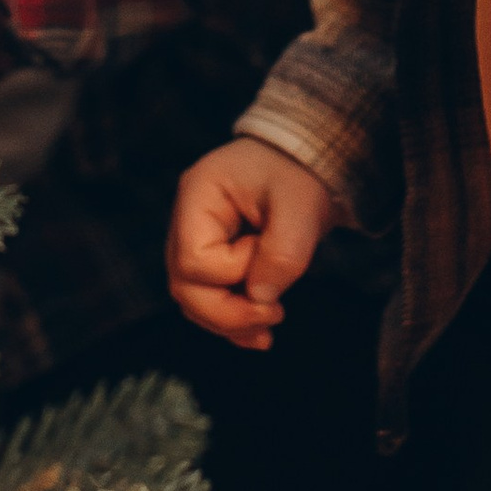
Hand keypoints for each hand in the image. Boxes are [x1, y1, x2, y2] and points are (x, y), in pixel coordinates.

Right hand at [166, 141, 338, 350]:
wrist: (305, 159)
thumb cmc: (298, 172)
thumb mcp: (300, 206)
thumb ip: (282, 253)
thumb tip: (260, 299)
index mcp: (197, 195)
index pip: (194, 259)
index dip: (233, 271)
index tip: (267, 252)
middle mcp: (186, 220)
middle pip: (185, 286)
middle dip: (227, 312)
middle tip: (273, 317)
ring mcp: (196, 239)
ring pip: (194, 298)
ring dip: (229, 321)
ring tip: (267, 332)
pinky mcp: (213, 256)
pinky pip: (210, 296)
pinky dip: (231, 318)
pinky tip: (258, 331)